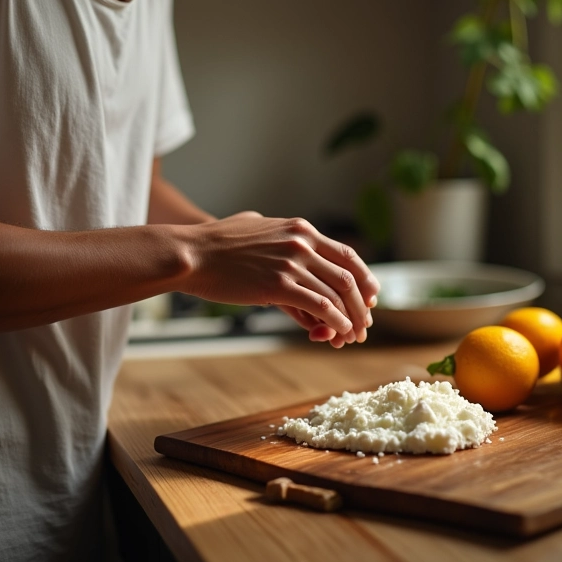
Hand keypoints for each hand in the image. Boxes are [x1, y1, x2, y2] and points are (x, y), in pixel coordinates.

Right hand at [182, 212, 379, 346]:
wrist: (192, 254)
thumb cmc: (216, 244)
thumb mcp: (255, 226)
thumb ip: (277, 233)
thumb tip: (287, 239)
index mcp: (300, 229)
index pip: (346, 254)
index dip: (364, 278)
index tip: (370, 297)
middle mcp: (302, 243)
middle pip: (348, 277)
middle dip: (361, 304)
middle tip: (364, 323)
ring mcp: (292, 263)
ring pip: (337, 294)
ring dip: (350, 318)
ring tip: (353, 335)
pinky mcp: (278, 285)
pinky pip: (320, 306)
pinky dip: (334, 322)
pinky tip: (337, 333)